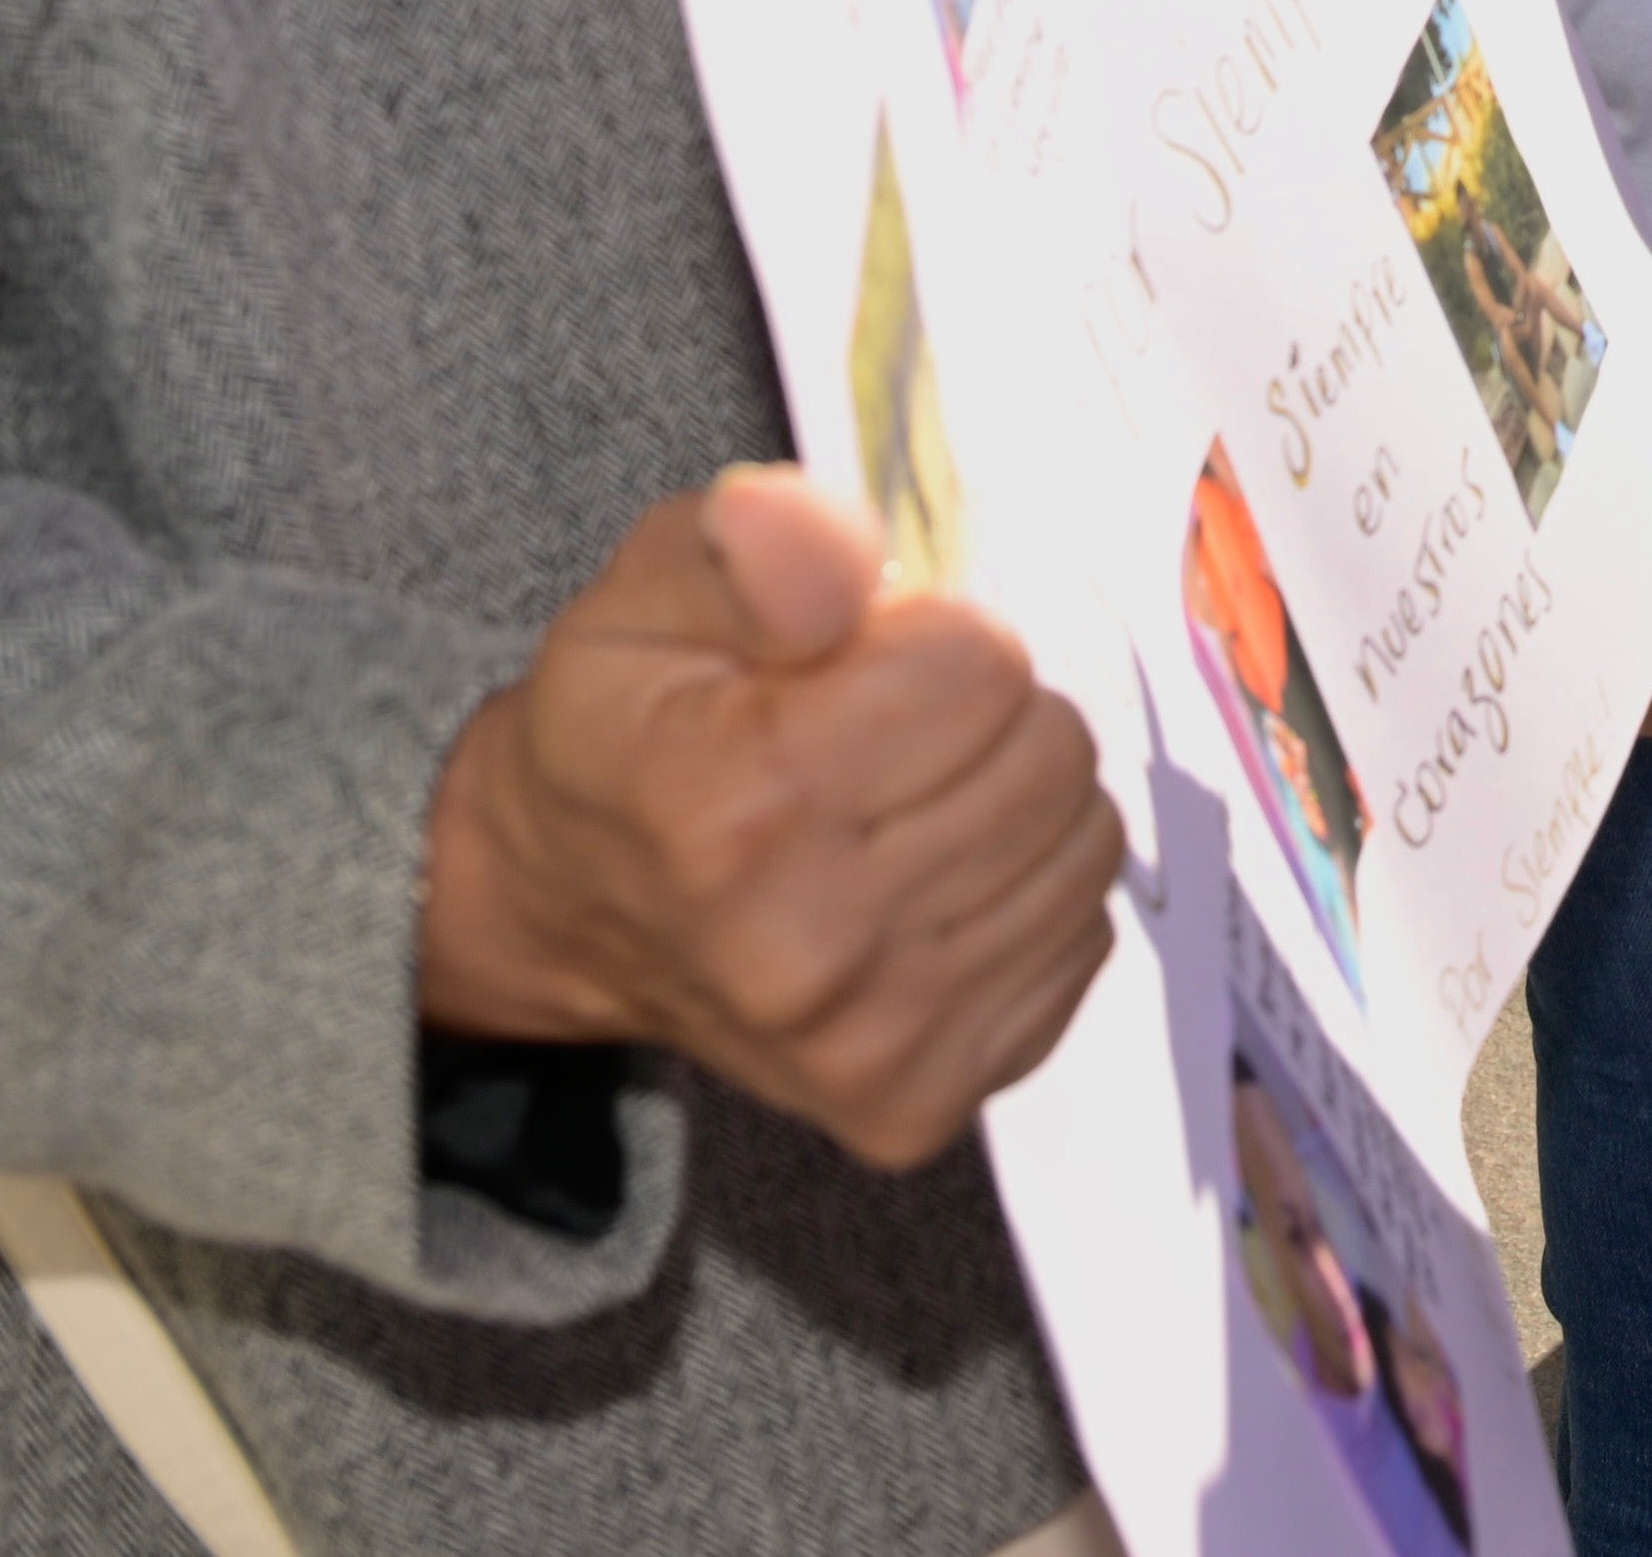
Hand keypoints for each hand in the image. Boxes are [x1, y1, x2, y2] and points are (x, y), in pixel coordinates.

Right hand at [416, 470, 1124, 1169]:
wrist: (568, 910)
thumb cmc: (627, 728)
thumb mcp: (651, 592)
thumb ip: (761, 545)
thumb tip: (854, 547)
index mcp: (733, 808)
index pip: (979, 664)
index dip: (935, 631)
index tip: (866, 655)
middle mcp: (803, 951)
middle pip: (1049, 754)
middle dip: (990, 709)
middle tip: (898, 727)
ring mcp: (869, 1048)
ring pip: (1083, 846)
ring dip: (1020, 798)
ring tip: (916, 799)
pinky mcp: (920, 1105)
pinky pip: (1079, 942)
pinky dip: (1025, 894)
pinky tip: (931, 884)